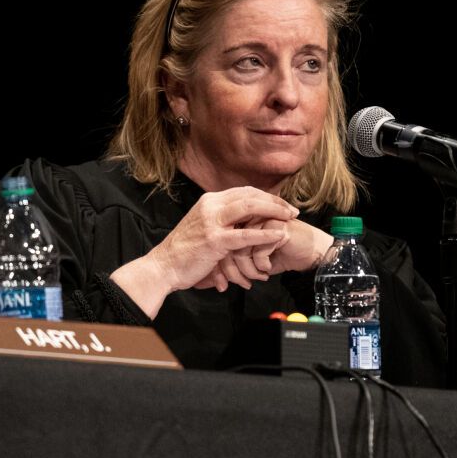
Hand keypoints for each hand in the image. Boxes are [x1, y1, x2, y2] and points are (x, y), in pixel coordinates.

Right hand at [110, 187, 299, 317]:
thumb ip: (222, 221)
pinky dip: (265, 234)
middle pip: (249, 195)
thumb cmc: (185, 251)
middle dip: (274, 201)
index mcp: (209, 201)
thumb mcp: (203, 227)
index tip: (281, 205)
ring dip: (273, 211)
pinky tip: (279, 235)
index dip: (266, 197)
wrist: (164, 266)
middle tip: (292, 210)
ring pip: (249, 208)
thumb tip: (243, 221)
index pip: (244, 191)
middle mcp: (210, 206)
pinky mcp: (214, 240)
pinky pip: (245, 235)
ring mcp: (212, 222)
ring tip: (289, 218)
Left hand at [194, 216, 334, 291]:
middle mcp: (246, 217)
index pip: (217, 244)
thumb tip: (217, 280)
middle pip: (226, 245)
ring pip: (240, 248)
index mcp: (237, 221)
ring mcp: (260, 218)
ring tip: (258, 278)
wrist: (310, 252)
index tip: (223, 285)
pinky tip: (267, 270)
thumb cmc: (279, 256)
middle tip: (243, 284)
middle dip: (231, 270)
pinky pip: (258, 249)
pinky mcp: (275, 225)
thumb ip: (233, 262)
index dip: (220, 267)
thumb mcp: (251, 261)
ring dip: (248, 270)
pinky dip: (261, 265)